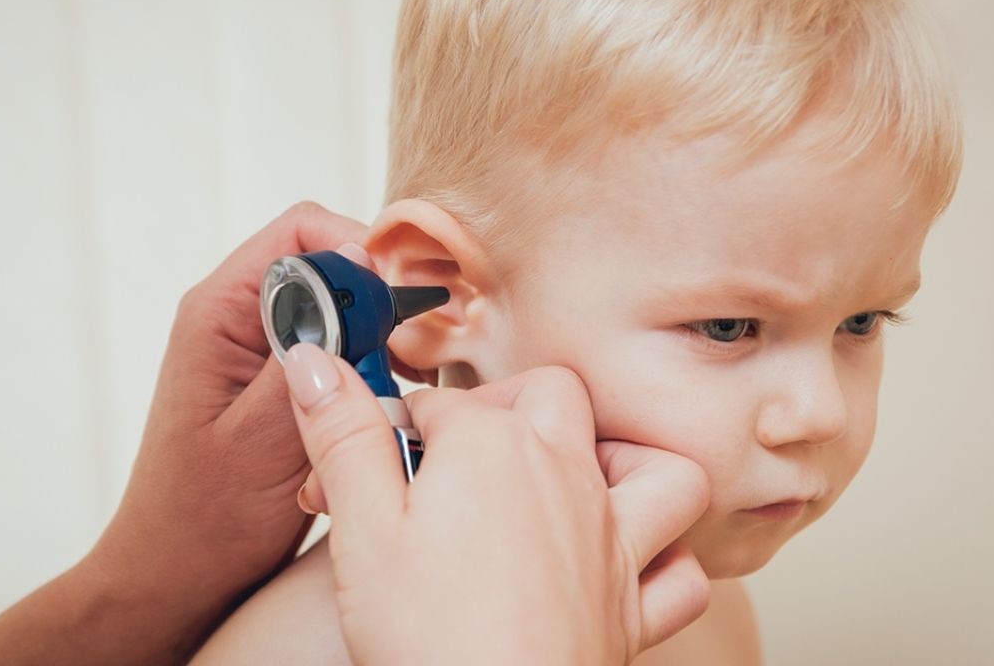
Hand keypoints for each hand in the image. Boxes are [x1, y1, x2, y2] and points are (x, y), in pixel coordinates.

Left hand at [88, 203, 371, 649]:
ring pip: (340, 311)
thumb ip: (309, 355)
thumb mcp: (263, 435)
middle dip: (376, 304)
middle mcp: (237, 318)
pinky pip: (336, 352)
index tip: (398, 302)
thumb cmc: (206, 518)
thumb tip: (355, 277)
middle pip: (328, 265)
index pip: (302, 231)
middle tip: (409, 357)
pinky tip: (375, 416)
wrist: (178, 575)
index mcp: (219, 312)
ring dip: (375, 347)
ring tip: (396, 391)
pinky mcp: (278, 381)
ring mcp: (258, 349)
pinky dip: (364, 378)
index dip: (359, 252)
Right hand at [282, 344, 710, 663]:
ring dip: (618, 460)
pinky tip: (622, 561)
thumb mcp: (361, 525)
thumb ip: (343, 435)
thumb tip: (312, 360)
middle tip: (453, 452)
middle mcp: (564, 476)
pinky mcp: (630, 608)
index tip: (358, 464)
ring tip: (566, 478)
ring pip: (653, 467)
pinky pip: (681, 571)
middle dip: (502, 404)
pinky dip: (664, 559)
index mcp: (492, 446)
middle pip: (550, 393)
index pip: (435, 402)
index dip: (387, 428)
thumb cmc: (425, 634)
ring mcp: (609, 540)